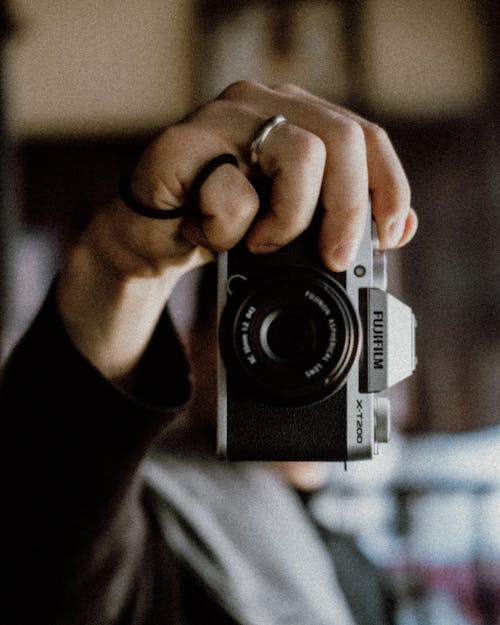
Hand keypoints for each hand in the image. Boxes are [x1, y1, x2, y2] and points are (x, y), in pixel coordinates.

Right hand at [120, 80, 416, 274]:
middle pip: (343, 139)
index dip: (389, 186)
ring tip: (259, 242)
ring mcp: (223, 117)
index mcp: (296, 117)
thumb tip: (402, 228)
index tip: (390, 237)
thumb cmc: (221, 225)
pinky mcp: (182, 142)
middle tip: (334, 258)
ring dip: (288, 219)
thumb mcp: (291, 224)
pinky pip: (231, 190)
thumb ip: (340, 216)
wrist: (151, 237)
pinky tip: (209, 233)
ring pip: (301, 155)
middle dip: (349, 209)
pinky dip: (228, 230)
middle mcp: (264, 104)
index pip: (365, 135)